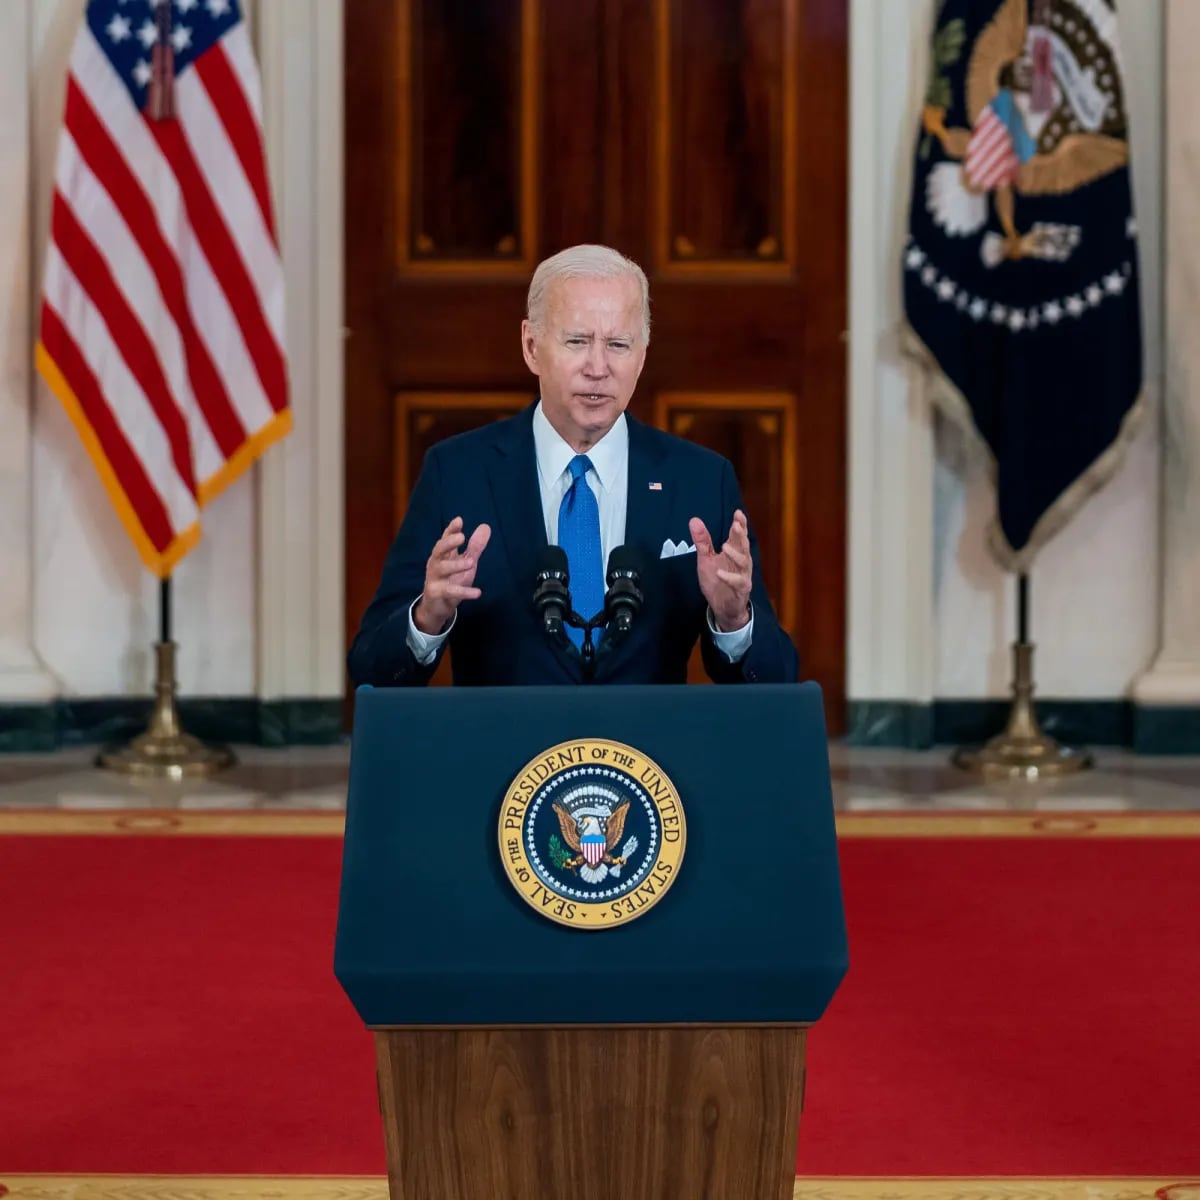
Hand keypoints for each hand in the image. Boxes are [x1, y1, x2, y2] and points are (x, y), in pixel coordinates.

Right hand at [413, 517, 490, 633]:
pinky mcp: (437, 593)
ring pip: (442, 569)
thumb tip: (486, 526)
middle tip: (461, 537)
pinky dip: (464, 592)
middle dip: (448, 542)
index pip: (445, 538)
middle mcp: (436, 564)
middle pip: (438, 550)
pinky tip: (478, 593)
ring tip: (472, 562)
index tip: (459, 520)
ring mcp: (434, 578)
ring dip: (456, 565)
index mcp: (443, 555)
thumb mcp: (466, 562)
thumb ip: (475, 547)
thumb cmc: (452, 580)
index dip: (451, 529)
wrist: (437, 607)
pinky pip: (450, 591)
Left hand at [689, 510, 751, 631]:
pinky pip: (738, 582)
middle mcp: (741, 562)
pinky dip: (729, 577)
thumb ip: (702, 541)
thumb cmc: (717, 581)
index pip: (738, 536)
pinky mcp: (741, 590)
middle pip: (743, 545)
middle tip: (736, 525)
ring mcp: (742, 575)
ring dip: (735, 553)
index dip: (740, 524)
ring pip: (744, 562)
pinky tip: (720, 573)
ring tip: (724, 545)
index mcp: (734, 552)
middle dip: (741, 535)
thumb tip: (694, 520)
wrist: (723, 607)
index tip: (738, 513)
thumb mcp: (706, 559)